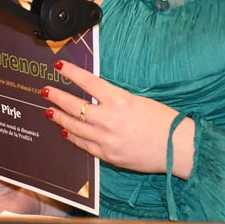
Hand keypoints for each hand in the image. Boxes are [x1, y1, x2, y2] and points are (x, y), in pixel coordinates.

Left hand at [45, 61, 188, 177]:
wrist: (178, 148)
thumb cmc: (164, 121)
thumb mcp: (139, 101)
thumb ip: (115, 99)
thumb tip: (96, 96)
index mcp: (119, 100)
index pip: (88, 82)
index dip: (71, 73)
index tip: (59, 67)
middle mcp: (109, 119)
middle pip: (75, 106)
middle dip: (57, 97)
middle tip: (46, 91)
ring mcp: (107, 140)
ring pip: (75, 126)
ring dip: (60, 117)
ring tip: (50, 111)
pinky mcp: (108, 156)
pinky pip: (84, 145)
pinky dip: (74, 137)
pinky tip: (66, 131)